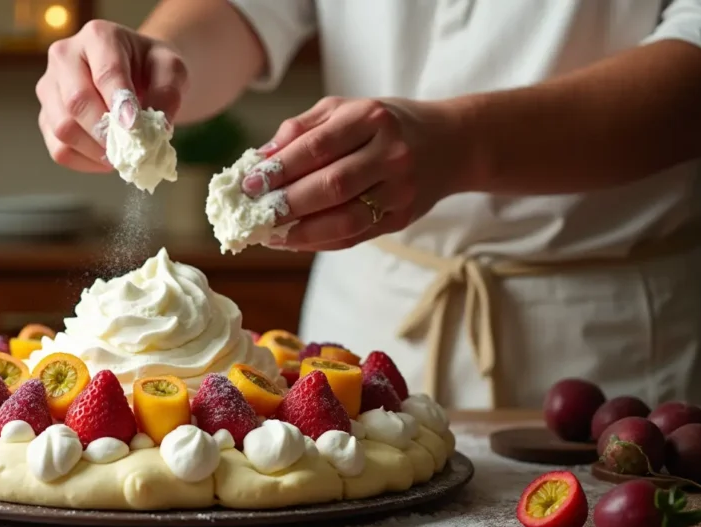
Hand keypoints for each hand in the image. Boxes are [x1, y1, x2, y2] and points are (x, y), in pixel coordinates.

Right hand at [36, 20, 188, 172]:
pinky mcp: (46, 116)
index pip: (105, 72)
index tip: (135, 127)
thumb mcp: (172, 71)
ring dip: (95, 150)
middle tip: (131, 150)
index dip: (119, 104)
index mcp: (98, 36)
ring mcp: (50, 88)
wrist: (136, 73)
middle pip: (76, 102)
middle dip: (106, 132)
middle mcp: (64, 57)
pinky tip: (106, 159)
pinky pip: (59, 149)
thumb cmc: (152, 68)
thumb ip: (167, 94)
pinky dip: (85, 162)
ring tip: (122, 155)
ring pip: (62, 128)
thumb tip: (154, 131)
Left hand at [243, 96, 472, 250]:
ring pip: (344, 219)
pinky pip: (355, 236)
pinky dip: (320, 241)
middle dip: (286, 203)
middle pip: (330, 185)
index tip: (249, 183)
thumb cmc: (385, 123)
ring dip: (301, 232)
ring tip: (270, 233)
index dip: (279, 168)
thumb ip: (301, 129)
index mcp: (371, 118)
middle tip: (254, 212)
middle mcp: (390, 153)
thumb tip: (260, 158)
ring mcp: (400, 189)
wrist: (451, 143)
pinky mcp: (402, 217)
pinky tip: (294, 240)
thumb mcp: (345, 110)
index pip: (316, 147)